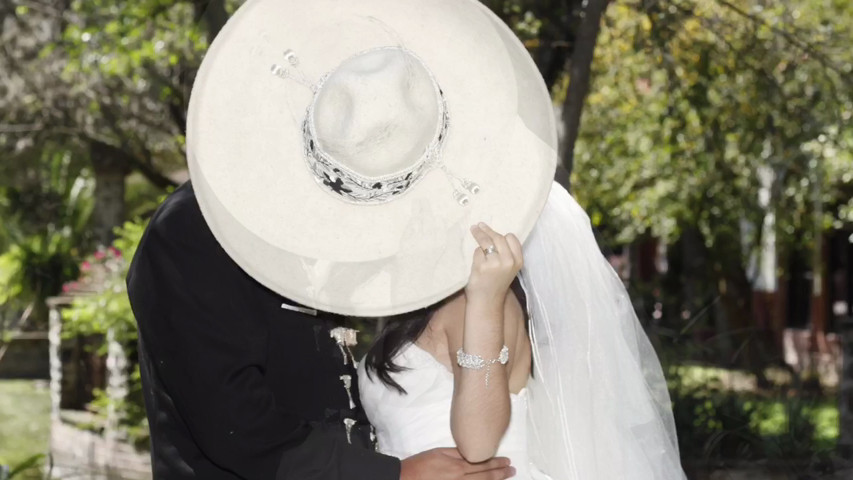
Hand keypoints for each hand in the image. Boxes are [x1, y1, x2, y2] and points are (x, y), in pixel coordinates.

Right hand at [400, 448, 514, 479]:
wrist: (406, 478)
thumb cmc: (420, 464)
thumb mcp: (439, 452)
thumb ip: (457, 453)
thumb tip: (472, 451)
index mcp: (457, 466)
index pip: (482, 464)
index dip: (496, 463)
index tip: (506, 461)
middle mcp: (460, 479)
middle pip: (485, 476)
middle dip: (500, 473)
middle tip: (512, 470)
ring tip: (507, 477)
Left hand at [464, 223, 522, 304]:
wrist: (487, 300)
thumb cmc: (497, 283)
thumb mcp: (508, 268)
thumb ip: (506, 253)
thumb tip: (493, 234)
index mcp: (518, 261)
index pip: (512, 239)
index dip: (502, 234)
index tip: (494, 232)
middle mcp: (508, 261)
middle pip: (498, 237)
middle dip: (487, 230)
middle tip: (479, 226)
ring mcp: (495, 263)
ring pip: (486, 242)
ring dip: (479, 235)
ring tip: (473, 229)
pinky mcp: (482, 266)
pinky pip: (477, 252)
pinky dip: (476, 253)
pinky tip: (475, 258)